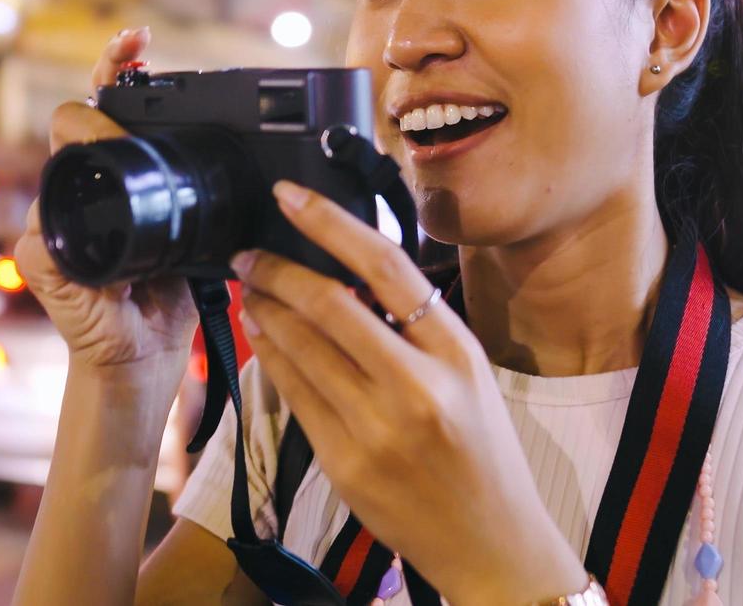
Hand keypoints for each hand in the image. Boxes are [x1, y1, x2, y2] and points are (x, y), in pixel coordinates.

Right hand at [13, 27, 198, 375]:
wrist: (146, 355)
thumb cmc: (168, 293)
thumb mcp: (200, 234)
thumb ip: (204, 198)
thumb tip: (250, 168)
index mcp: (116, 174)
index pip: (106, 104)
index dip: (115, 65)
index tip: (138, 39)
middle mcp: (79, 188)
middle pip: (70, 125)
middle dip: (96, 109)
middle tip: (122, 103)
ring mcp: (54, 220)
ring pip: (57, 173)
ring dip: (89, 175)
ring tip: (129, 196)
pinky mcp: (42, 259)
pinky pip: (42, 234)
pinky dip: (66, 239)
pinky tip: (100, 259)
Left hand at [233, 180, 588, 602]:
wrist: (493, 544)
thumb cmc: (483, 452)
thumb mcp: (469, 374)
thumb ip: (415, 326)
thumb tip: (347, 273)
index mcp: (457, 352)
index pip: (385, 266)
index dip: (330, 223)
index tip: (289, 197)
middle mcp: (417, 387)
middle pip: (329, 304)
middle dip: (277, 269)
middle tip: (249, 252)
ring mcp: (376, 429)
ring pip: (300, 347)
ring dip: (265, 309)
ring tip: (252, 287)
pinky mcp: (344, 463)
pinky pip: (294, 394)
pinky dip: (272, 355)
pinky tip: (262, 335)